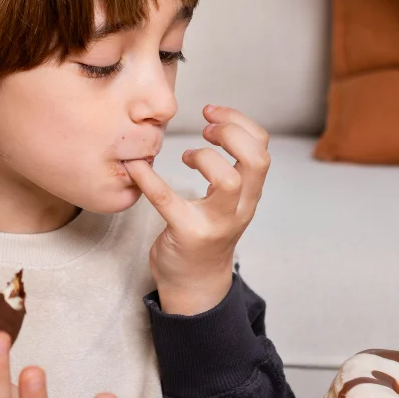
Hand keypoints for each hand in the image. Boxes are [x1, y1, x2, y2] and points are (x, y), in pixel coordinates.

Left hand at [124, 104, 270, 314]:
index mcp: (250, 195)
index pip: (262, 148)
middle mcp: (240, 208)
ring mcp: (216, 222)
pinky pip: (168, 199)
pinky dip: (148, 178)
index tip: (212, 114)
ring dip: (205, 157)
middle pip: (257, 160)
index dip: (240, 122)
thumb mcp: (229, 202)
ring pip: (229, 180)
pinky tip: (136, 167)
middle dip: (231, 133)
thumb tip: (215, 123)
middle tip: (205, 130)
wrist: (195, 284)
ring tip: (188, 156)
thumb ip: (230, 169)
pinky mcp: (187, 233)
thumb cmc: (207, 234)